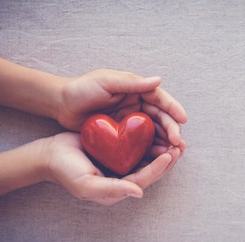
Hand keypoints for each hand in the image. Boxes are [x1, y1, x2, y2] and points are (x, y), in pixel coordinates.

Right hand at [44, 132, 180, 205]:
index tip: (170, 155)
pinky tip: (158, 129)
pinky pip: (138, 145)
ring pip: (148, 157)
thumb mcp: (87, 185)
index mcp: (119, 188)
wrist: (52, 154)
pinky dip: (150, 139)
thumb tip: (139, 193)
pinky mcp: (118, 150)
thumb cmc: (67, 171)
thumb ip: (113, 189)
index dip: (158, 168)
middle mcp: (124, 177)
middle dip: (167, 159)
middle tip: (180, 146)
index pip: (144, 179)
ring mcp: (122, 163)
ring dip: (163, 149)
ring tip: (176, 139)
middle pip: (151, 170)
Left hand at [57, 69, 187, 149]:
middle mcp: (138, 105)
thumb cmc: (82, 89)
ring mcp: (131, 121)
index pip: (159, 99)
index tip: (183, 120)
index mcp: (136, 90)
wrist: (61, 105)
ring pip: (154, 132)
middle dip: (172, 130)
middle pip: (161, 118)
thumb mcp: (106, 81)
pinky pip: (141, 143)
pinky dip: (151, 149)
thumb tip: (158, 80)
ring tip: (174, 153)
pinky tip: (158, 157)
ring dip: (166, 142)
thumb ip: (132, 83)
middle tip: (179, 143)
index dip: (173, 109)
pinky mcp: (124, 135)